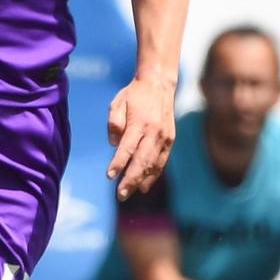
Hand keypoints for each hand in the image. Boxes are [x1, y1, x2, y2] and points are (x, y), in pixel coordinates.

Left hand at [107, 75, 176, 199]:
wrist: (159, 84)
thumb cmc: (134, 95)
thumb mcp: (118, 102)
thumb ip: (114, 122)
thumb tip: (114, 144)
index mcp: (139, 122)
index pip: (127, 148)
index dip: (118, 163)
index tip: (109, 176)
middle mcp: (154, 132)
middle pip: (141, 160)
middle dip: (130, 179)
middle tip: (120, 194)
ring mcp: (164, 137)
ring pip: (152, 163)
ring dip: (141, 180)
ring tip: (129, 193)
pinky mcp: (170, 139)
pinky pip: (161, 161)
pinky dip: (153, 174)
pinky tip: (144, 185)